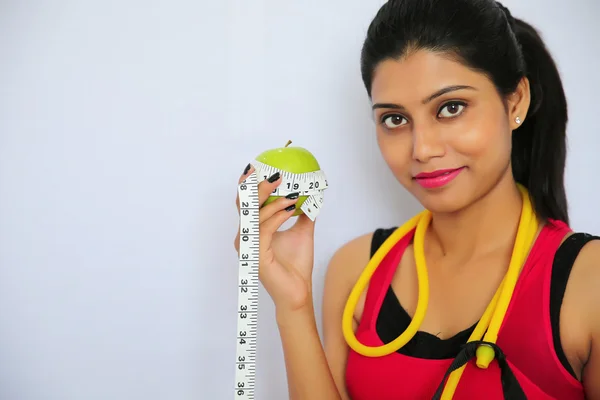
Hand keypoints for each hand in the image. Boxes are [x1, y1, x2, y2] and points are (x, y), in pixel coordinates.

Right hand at [234, 164, 315, 312]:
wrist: (298, 291)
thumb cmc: (296, 265)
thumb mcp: (302, 232)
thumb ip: (302, 213)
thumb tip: (312, 194)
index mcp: (253, 231)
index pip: (246, 204)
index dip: (248, 185)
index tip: (258, 167)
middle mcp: (246, 237)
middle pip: (245, 205)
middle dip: (257, 186)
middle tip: (274, 175)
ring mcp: (249, 246)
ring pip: (255, 215)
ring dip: (273, 201)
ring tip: (292, 194)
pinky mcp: (256, 255)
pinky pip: (265, 228)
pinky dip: (278, 215)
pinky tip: (291, 208)